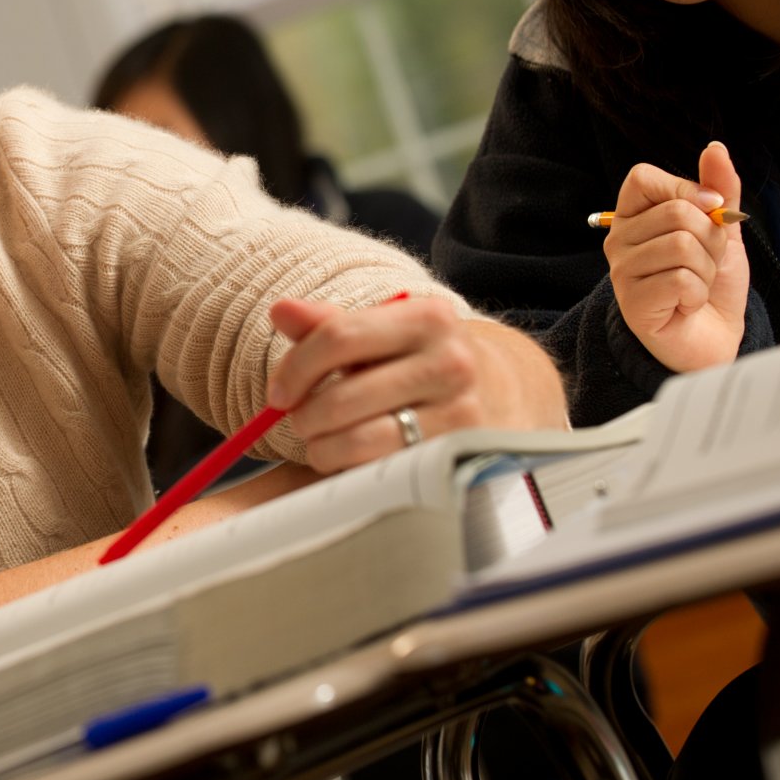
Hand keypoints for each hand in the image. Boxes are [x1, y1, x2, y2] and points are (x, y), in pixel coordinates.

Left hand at [264, 294, 483, 472]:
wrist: (502, 394)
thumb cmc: (422, 361)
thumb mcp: (383, 334)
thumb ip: (329, 325)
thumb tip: (280, 310)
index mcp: (427, 318)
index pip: (339, 337)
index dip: (295, 369)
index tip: (277, 393)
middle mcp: (450, 361)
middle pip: (342, 396)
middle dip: (305, 416)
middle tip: (300, 421)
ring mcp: (459, 412)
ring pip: (359, 439)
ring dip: (323, 448)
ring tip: (323, 442)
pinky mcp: (455, 455)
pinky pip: (381, 468)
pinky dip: (352, 467)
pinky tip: (353, 458)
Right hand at [604, 141, 749, 371]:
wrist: (712, 337)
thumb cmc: (710, 282)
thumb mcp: (721, 230)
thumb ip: (719, 190)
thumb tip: (715, 147)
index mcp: (633, 215)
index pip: (643, 178)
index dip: (685, 188)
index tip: (710, 210)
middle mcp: (618, 240)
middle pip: (677, 213)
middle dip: (711, 239)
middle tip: (704, 263)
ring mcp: (621, 272)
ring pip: (682, 246)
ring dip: (707, 270)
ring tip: (696, 285)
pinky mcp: (633, 304)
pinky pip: (681, 280)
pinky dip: (699, 293)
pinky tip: (687, 304)